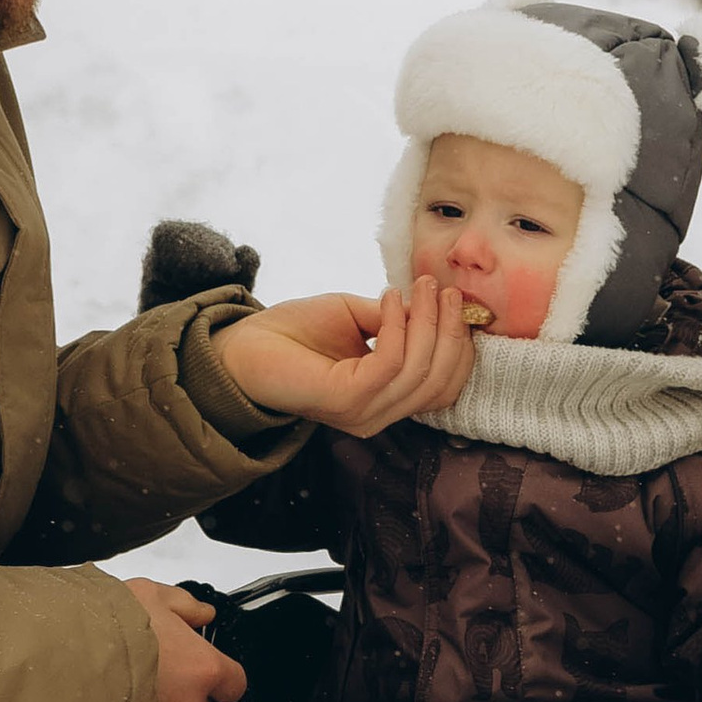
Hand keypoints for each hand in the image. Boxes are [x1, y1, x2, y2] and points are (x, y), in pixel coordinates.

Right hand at [111, 578, 247, 701]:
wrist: (62, 662)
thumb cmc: (106, 629)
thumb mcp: (150, 595)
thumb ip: (184, 605)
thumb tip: (202, 614)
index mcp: (202, 669)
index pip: (234, 684)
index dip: (219, 676)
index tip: (205, 669)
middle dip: (183, 696)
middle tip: (154, 675)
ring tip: (130, 696)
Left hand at [213, 278, 476, 435]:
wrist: (243, 346)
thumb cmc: (296, 332)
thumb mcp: (358, 316)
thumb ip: (395, 318)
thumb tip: (432, 303)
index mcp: (387, 399)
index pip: (444, 384)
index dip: (459, 343)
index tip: (454, 298)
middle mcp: (379, 414)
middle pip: (441, 381)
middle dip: (450, 330)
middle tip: (442, 289)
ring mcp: (364, 413)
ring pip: (421, 372)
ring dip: (428, 323)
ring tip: (420, 287)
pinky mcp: (346, 401)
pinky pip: (390, 364)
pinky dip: (398, 327)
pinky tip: (389, 300)